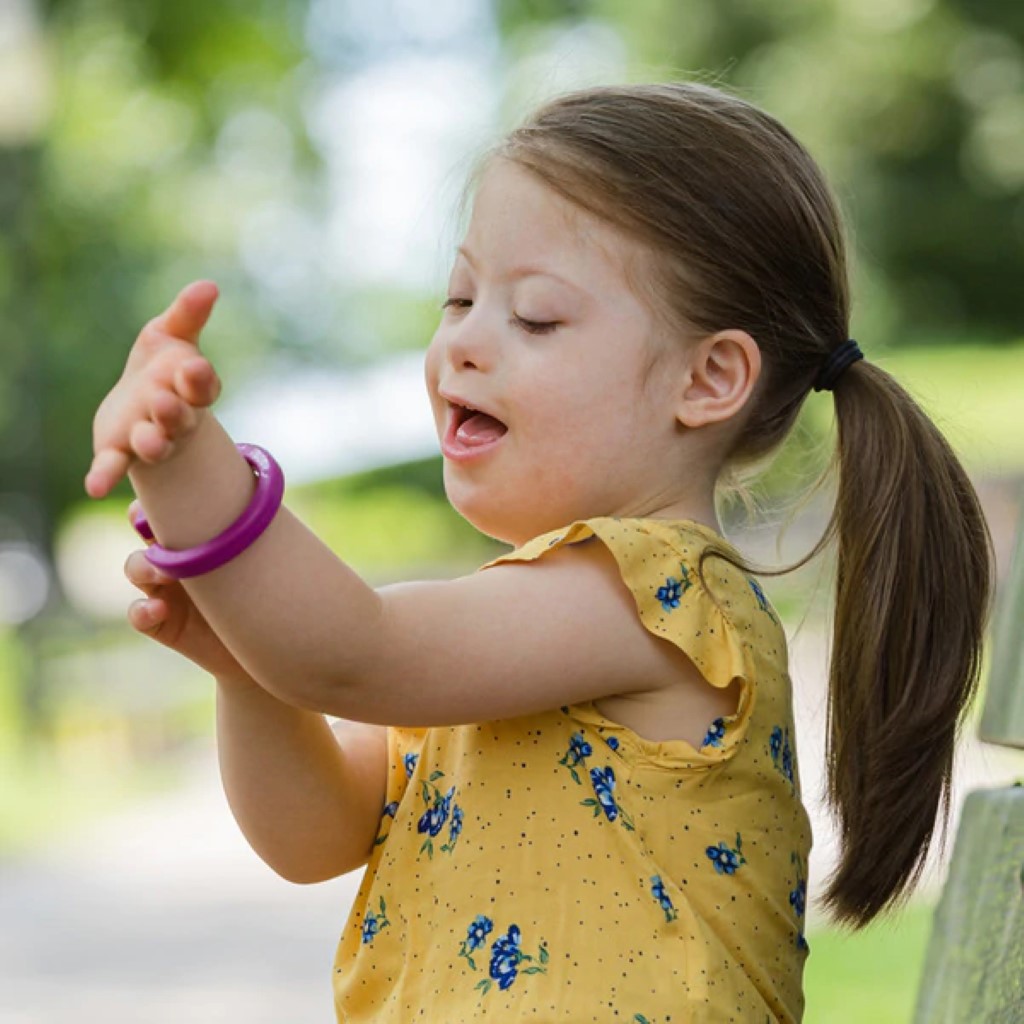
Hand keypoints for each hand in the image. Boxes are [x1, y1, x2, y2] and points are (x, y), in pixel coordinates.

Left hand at [86, 280, 222, 499]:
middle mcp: (176, 418)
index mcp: (192, 390)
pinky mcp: (120, 450)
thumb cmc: (164, 368)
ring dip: (152, 441)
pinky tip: (96, 487)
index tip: (194, 367)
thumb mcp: (171, 335)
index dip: (199, 380)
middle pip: (180, 418)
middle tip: (162, 399)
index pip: (202, 387)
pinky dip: (107, 476)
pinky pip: (115, 466)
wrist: (141, 405)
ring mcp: (149, 436)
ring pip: (155, 443)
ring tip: (145, 438)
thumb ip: (188, 314)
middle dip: (173, 411)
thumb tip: (209, 285)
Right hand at [124, 500, 254, 686]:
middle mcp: (174, 559)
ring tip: (166, 574)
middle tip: (162, 530)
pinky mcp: (160, 622)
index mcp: (197, 538)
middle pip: (146, 534)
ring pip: (136, 568)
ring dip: (145, 567)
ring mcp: (163, 590)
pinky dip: (143, 611)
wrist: (268, 643)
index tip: (173, 493)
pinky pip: (139, 614)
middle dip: (147, 526)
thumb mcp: (263, 561)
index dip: (164, 499)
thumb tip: (267, 500)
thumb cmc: (266, 595)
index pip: (171, 510)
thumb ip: (254, 534)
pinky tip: (157, 610)